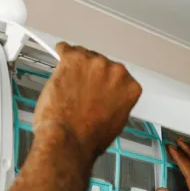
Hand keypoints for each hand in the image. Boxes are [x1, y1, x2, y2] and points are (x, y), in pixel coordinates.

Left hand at [32, 42, 142, 159]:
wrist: (67, 140)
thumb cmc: (88, 138)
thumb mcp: (115, 123)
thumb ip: (115, 102)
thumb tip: (107, 98)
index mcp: (130, 87)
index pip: (120, 77)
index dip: (107, 83)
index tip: (100, 88)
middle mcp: (116, 72)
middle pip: (102, 64)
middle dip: (92, 75)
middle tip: (81, 90)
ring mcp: (94, 63)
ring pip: (84, 57)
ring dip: (77, 68)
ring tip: (69, 86)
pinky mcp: (72, 59)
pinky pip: (65, 49)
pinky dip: (61, 55)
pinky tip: (59, 64)